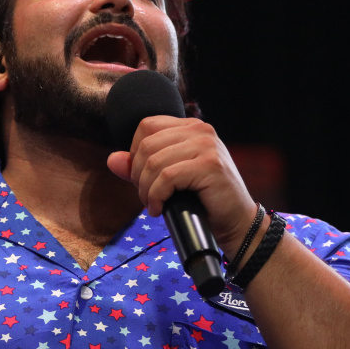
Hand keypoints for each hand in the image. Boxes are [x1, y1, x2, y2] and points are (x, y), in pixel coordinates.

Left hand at [105, 116, 258, 255]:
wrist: (237, 222)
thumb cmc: (204, 201)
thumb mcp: (170, 180)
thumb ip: (142, 168)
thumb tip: (112, 159)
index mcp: (191, 127)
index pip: (147, 126)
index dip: (135, 153)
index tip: (142, 178)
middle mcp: (200, 130)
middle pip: (147, 144)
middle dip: (138, 175)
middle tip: (147, 196)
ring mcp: (207, 146)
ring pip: (154, 162)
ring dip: (146, 189)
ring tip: (153, 205)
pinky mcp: (210, 166)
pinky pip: (167, 177)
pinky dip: (157, 196)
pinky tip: (160, 209)